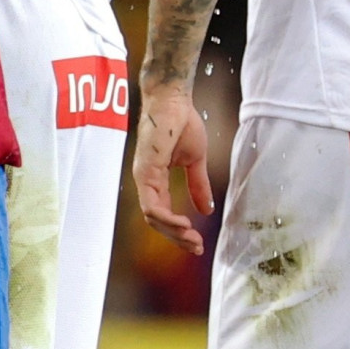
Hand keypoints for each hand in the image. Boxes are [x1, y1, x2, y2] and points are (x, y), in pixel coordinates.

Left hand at [131, 79, 217, 254]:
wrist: (175, 100)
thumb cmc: (182, 124)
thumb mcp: (194, 161)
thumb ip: (197, 186)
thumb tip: (206, 211)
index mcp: (155, 180)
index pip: (162, 214)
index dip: (178, 231)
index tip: (197, 242)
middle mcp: (145, 181)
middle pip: (156, 221)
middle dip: (177, 238)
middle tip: (196, 248)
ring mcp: (143, 176)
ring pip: (152, 217)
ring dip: (173, 232)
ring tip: (192, 239)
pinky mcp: (145, 170)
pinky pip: (151, 203)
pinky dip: (166, 218)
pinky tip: (184, 224)